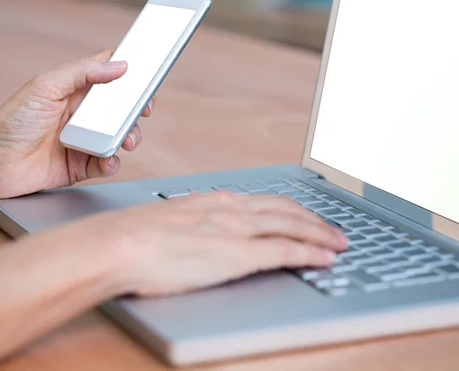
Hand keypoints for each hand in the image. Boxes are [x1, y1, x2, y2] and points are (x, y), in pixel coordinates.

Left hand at [0, 50, 152, 197]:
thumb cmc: (11, 121)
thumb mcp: (46, 86)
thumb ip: (83, 72)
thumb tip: (118, 66)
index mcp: (75, 92)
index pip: (110, 79)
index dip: (130, 78)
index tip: (146, 79)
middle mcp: (83, 116)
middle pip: (122, 110)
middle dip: (136, 112)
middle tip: (142, 112)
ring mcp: (85, 141)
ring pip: (120, 137)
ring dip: (129, 137)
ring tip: (125, 140)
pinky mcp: (83, 165)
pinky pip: (108, 163)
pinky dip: (113, 162)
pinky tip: (107, 158)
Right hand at [84, 192, 348, 296]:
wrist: (119, 244)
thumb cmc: (134, 237)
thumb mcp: (172, 222)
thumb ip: (194, 225)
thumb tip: (200, 235)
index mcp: (216, 201)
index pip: (267, 201)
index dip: (293, 210)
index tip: (306, 215)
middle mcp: (232, 210)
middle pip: (287, 210)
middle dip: (315, 220)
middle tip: (335, 230)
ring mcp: (237, 230)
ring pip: (293, 226)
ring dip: (321, 234)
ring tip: (340, 243)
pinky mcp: (239, 254)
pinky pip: (286, 251)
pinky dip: (311, 253)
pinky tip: (326, 258)